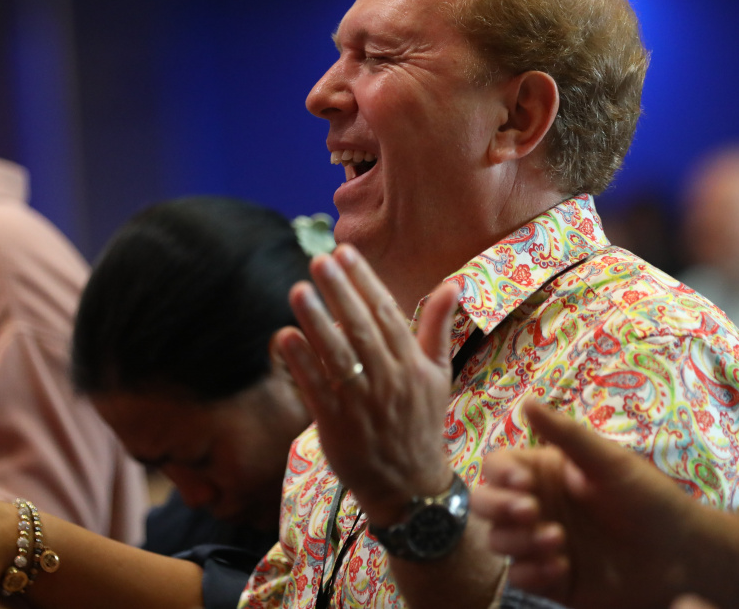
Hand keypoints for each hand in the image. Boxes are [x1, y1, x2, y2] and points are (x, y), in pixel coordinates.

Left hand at [271, 245, 457, 526]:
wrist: (410, 485)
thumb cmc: (421, 422)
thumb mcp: (439, 374)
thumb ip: (439, 327)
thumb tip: (454, 284)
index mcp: (412, 364)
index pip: (386, 313)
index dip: (364, 281)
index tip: (345, 253)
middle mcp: (389, 379)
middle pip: (360, 328)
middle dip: (339, 291)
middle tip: (319, 261)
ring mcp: (362, 403)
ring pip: (337, 355)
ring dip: (316, 321)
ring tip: (298, 290)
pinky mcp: (337, 425)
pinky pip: (317, 388)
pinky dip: (301, 362)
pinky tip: (284, 337)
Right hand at [471, 401, 699, 608]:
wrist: (681, 556)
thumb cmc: (648, 498)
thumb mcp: (608, 462)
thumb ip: (566, 434)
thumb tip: (527, 401)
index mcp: (544, 472)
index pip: (498, 466)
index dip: (501, 474)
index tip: (524, 483)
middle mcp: (535, 505)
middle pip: (485, 503)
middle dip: (499, 507)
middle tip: (531, 512)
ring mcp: (540, 542)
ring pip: (497, 540)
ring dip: (519, 541)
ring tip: (559, 542)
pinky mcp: (550, 578)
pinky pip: (519, 576)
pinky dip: (532, 572)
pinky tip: (562, 568)